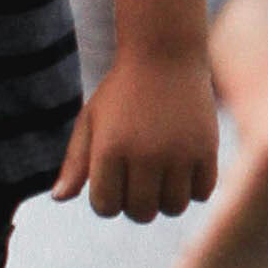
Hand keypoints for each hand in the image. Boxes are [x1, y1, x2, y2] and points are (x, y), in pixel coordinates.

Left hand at [57, 49, 221, 223]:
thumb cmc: (121, 92)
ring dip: (165, 201)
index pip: (105, 207)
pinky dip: (193, 190)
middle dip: (135, 205)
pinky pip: (202, 193)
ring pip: (173, 208)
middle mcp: (145, 155)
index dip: (107, 202)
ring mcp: (179, 153)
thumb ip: (75, 162)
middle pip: (140, 213)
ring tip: (161, 180)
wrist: (165, 55)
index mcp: (109, 150)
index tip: (112, 185)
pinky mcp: (207, 148)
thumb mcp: (90, 120)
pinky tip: (183, 171)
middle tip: (138, 183)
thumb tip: (60, 199)